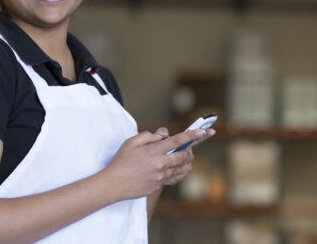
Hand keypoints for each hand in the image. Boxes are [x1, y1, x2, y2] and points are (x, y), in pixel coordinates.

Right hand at [100, 126, 214, 200]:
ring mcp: (160, 176)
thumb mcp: (130, 143)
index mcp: (153, 151)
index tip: (202, 131)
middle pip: (184, 156)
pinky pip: (173, 177)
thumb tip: (160, 137)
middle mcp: (160, 164)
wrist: (114, 184)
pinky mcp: (158, 185)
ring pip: (181, 168)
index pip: (177, 141)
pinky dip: (176, 172)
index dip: (191, 135)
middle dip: (190, 150)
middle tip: (190, 148)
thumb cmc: (120, 161)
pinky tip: (174, 169)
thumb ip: (147, 136)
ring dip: (185, 162)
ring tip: (184, 158)